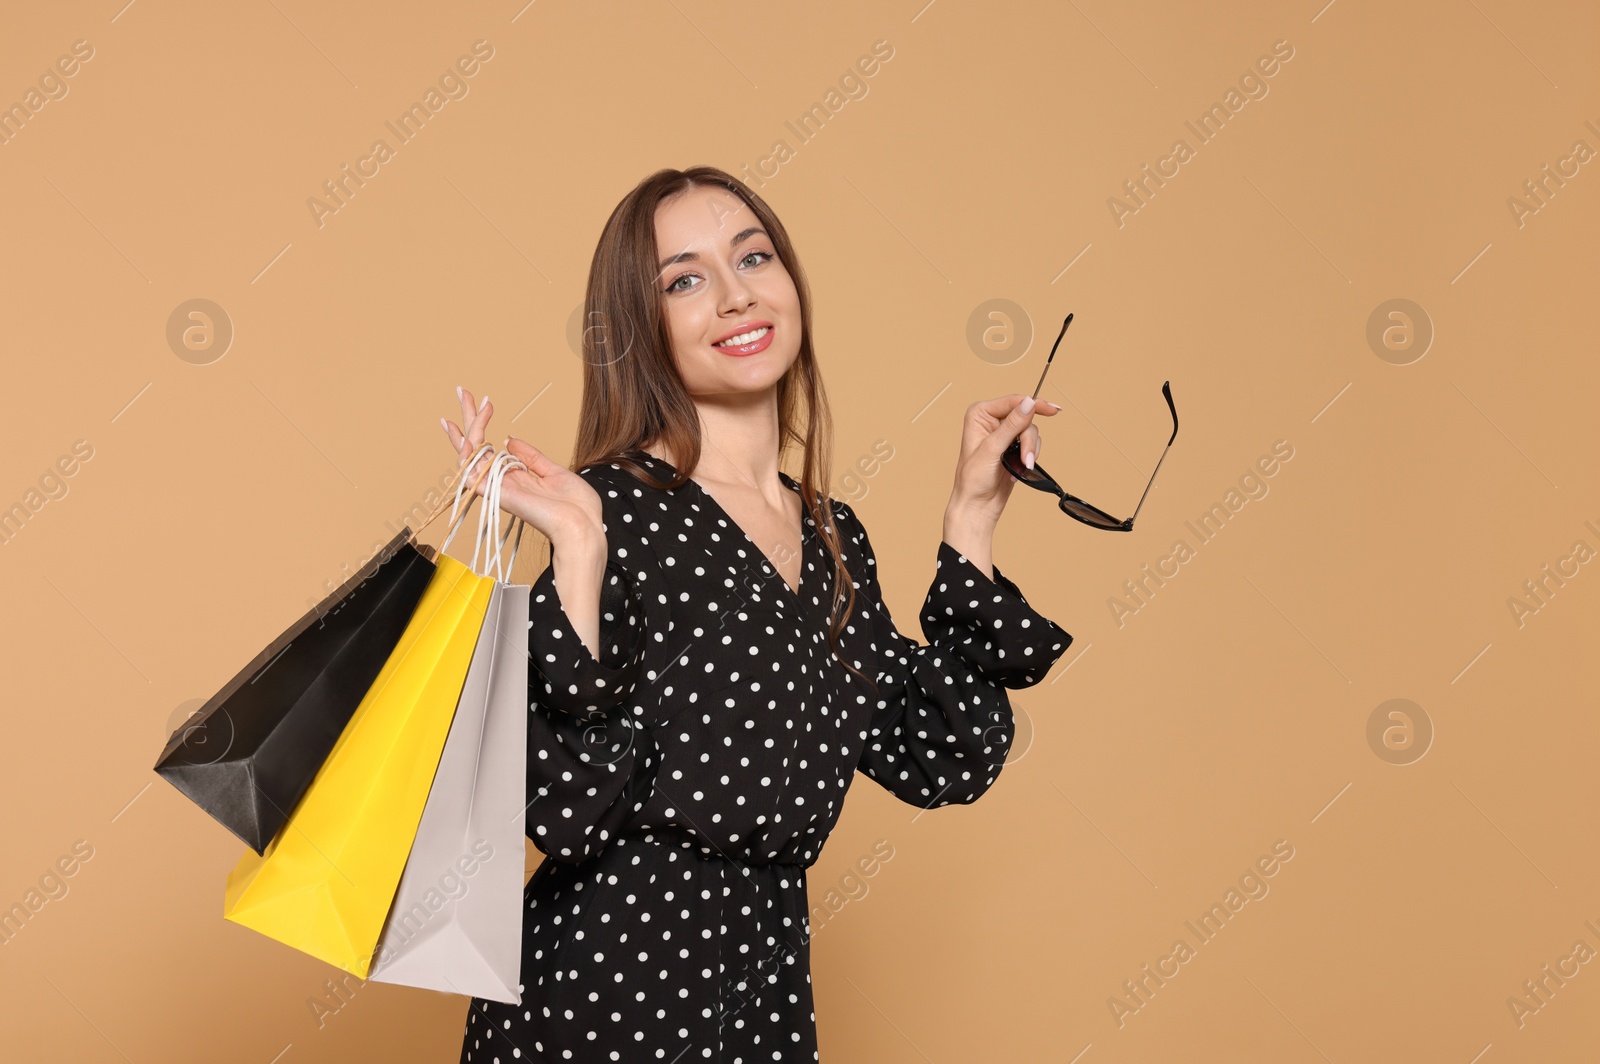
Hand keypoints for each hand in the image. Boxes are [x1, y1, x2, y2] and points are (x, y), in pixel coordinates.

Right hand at [439, 385, 603, 547]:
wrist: (583, 526)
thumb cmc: (575, 507)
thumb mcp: (554, 472)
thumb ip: (531, 457)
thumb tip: (510, 439)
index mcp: (515, 477)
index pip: (489, 448)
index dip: (481, 425)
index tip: (483, 401)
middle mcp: (503, 481)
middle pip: (475, 446)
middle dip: (468, 417)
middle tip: (462, 390)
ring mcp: (499, 487)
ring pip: (470, 455)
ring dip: (469, 426)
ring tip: (471, 401)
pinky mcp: (498, 494)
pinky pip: (473, 473)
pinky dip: (469, 453)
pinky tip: (469, 435)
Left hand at [947, 394, 1061, 524]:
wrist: (978, 505)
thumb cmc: (973, 480)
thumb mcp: (992, 449)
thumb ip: (1012, 425)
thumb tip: (1029, 403)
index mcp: (980, 414)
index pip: (1012, 402)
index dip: (1034, 405)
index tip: (1052, 410)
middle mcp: (992, 420)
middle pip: (1026, 418)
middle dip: (1028, 441)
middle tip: (1026, 459)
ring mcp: (1004, 433)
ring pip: (1031, 431)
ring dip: (1030, 450)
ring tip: (1022, 467)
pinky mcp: (1013, 446)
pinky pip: (1032, 443)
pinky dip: (1030, 456)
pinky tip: (1019, 469)